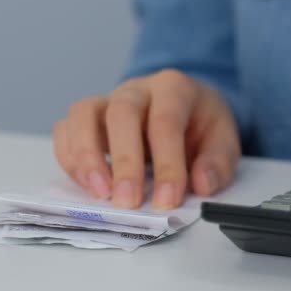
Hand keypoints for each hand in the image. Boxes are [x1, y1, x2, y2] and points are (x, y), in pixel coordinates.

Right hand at [53, 69, 240, 208]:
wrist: (187, 108)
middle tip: (129, 201)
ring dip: (86, 156)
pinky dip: (70, 157)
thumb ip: (218, 163)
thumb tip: (202, 184)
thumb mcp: (224, 141)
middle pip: (121, 114)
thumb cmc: (202, 126)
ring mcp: (108, 100)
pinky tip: (88, 185)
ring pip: (83, 114)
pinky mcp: (89, 117)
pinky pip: (66, 128)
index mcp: (175, 88)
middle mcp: (138, 89)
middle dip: (124, 161)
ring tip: (99, 193)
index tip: (168, 200)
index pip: (166, 122)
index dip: (166, 164)